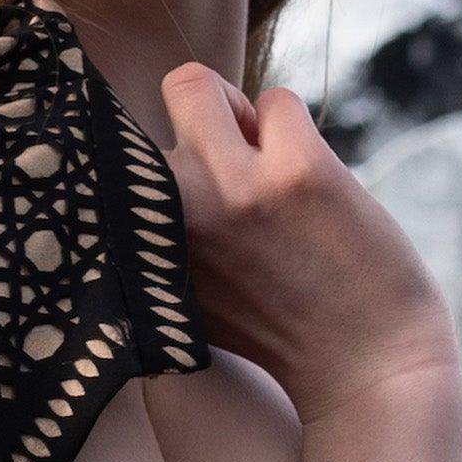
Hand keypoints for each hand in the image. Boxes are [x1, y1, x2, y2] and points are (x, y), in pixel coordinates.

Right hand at [161, 68, 457, 428]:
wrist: (368, 372)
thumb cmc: (276, 329)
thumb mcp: (183, 290)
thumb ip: (154, 230)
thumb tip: (142, 143)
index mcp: (131, 251)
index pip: (94, 154)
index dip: (136, 151)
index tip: (172, 176)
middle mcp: (164, 218)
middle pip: (149, 117)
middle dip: (200, 133)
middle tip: (238, 194)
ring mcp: (229, 191)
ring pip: (198, 88)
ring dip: (240, 123)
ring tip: (271, 186)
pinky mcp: (294, 172)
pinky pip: (275, 100)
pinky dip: (292, 131)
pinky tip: (310, 187)